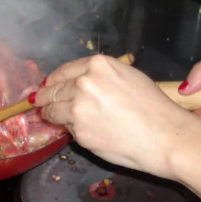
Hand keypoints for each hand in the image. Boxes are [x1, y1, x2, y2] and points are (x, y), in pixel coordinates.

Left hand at [33, 55, 198, 178]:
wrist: (164, 136)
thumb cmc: (153, 107)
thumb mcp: (127, 77)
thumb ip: (100, 78)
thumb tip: (77, 84)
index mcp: (97, 65)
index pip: (64, 71)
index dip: (53, 80)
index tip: (46, 85)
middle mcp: (84, 82)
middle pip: (53, 90)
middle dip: (43, 97)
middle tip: (36, 102)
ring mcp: (78, 107)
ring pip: (53, 110)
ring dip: (51, 114)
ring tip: (50, 117)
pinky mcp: (79, 131)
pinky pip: (68, 129)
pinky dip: (70, 130)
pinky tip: (83, 131)